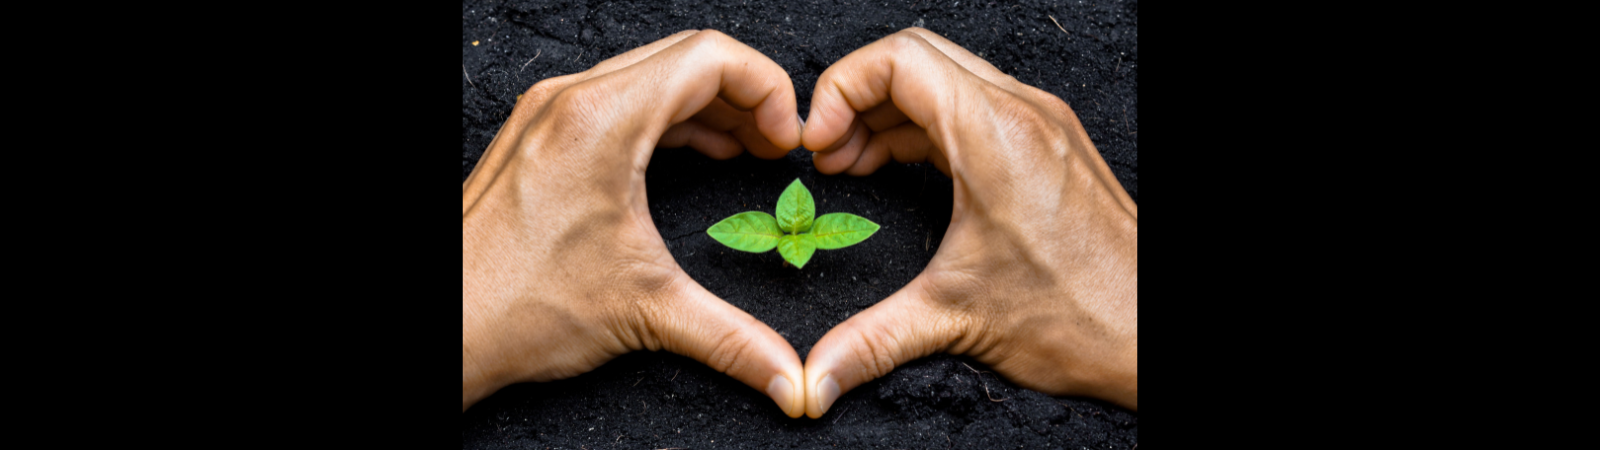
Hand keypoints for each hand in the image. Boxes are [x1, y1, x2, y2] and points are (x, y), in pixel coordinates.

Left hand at [462, 30, 808, 416]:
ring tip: (746, 150)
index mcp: (602, 119)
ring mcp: (547, 113)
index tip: (787, 140)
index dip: (767, 90)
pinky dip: (664, 118)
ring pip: (648, 75)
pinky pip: (615, 98)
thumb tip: (791, 379)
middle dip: (743, 97)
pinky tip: (691, 153)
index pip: (710, 58)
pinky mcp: (536, 135)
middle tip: (775, 148)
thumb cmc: (518, 306)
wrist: (444, 328)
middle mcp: (571, 100)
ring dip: (705, 106)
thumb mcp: (647, 312)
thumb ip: (732, 338)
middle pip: (683, 58)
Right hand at [797, 28, 1138, 416]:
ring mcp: (1042, 124)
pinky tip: (902, 168)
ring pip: (947, 78)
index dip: (840, 89)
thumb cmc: (1079, 316)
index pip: (897, 60)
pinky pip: (975, 106)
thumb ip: (871, 340)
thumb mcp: (955, 318)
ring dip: (891, 113)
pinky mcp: (1051, 145)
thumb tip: (814, 378)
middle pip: (917, 57)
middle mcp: (1022, 113)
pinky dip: (928, 126)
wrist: (1151, 335)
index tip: (816, 142)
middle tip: (828, 153)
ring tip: (853, 164)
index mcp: (994, 133)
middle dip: (858, 97)